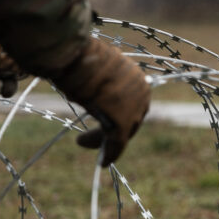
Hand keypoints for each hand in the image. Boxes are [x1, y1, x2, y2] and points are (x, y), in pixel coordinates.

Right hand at [49, 38, 150, 166]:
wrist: (76, 57)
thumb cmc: (80, 57)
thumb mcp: (97, 69)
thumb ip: (103, 82)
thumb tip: (94, 91)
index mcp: (138, 76)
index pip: (132, 100)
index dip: (117, 113)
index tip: (104, 119)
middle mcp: (142, 92)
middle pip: (131, 117)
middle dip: (112, 128)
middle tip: (91, 135)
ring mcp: (134, 108)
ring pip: (122, 131)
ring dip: (102, 139)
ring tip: (82, 142)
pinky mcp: (122, 123)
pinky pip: (117, 143)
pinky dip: (110, 154)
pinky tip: (102, 162)